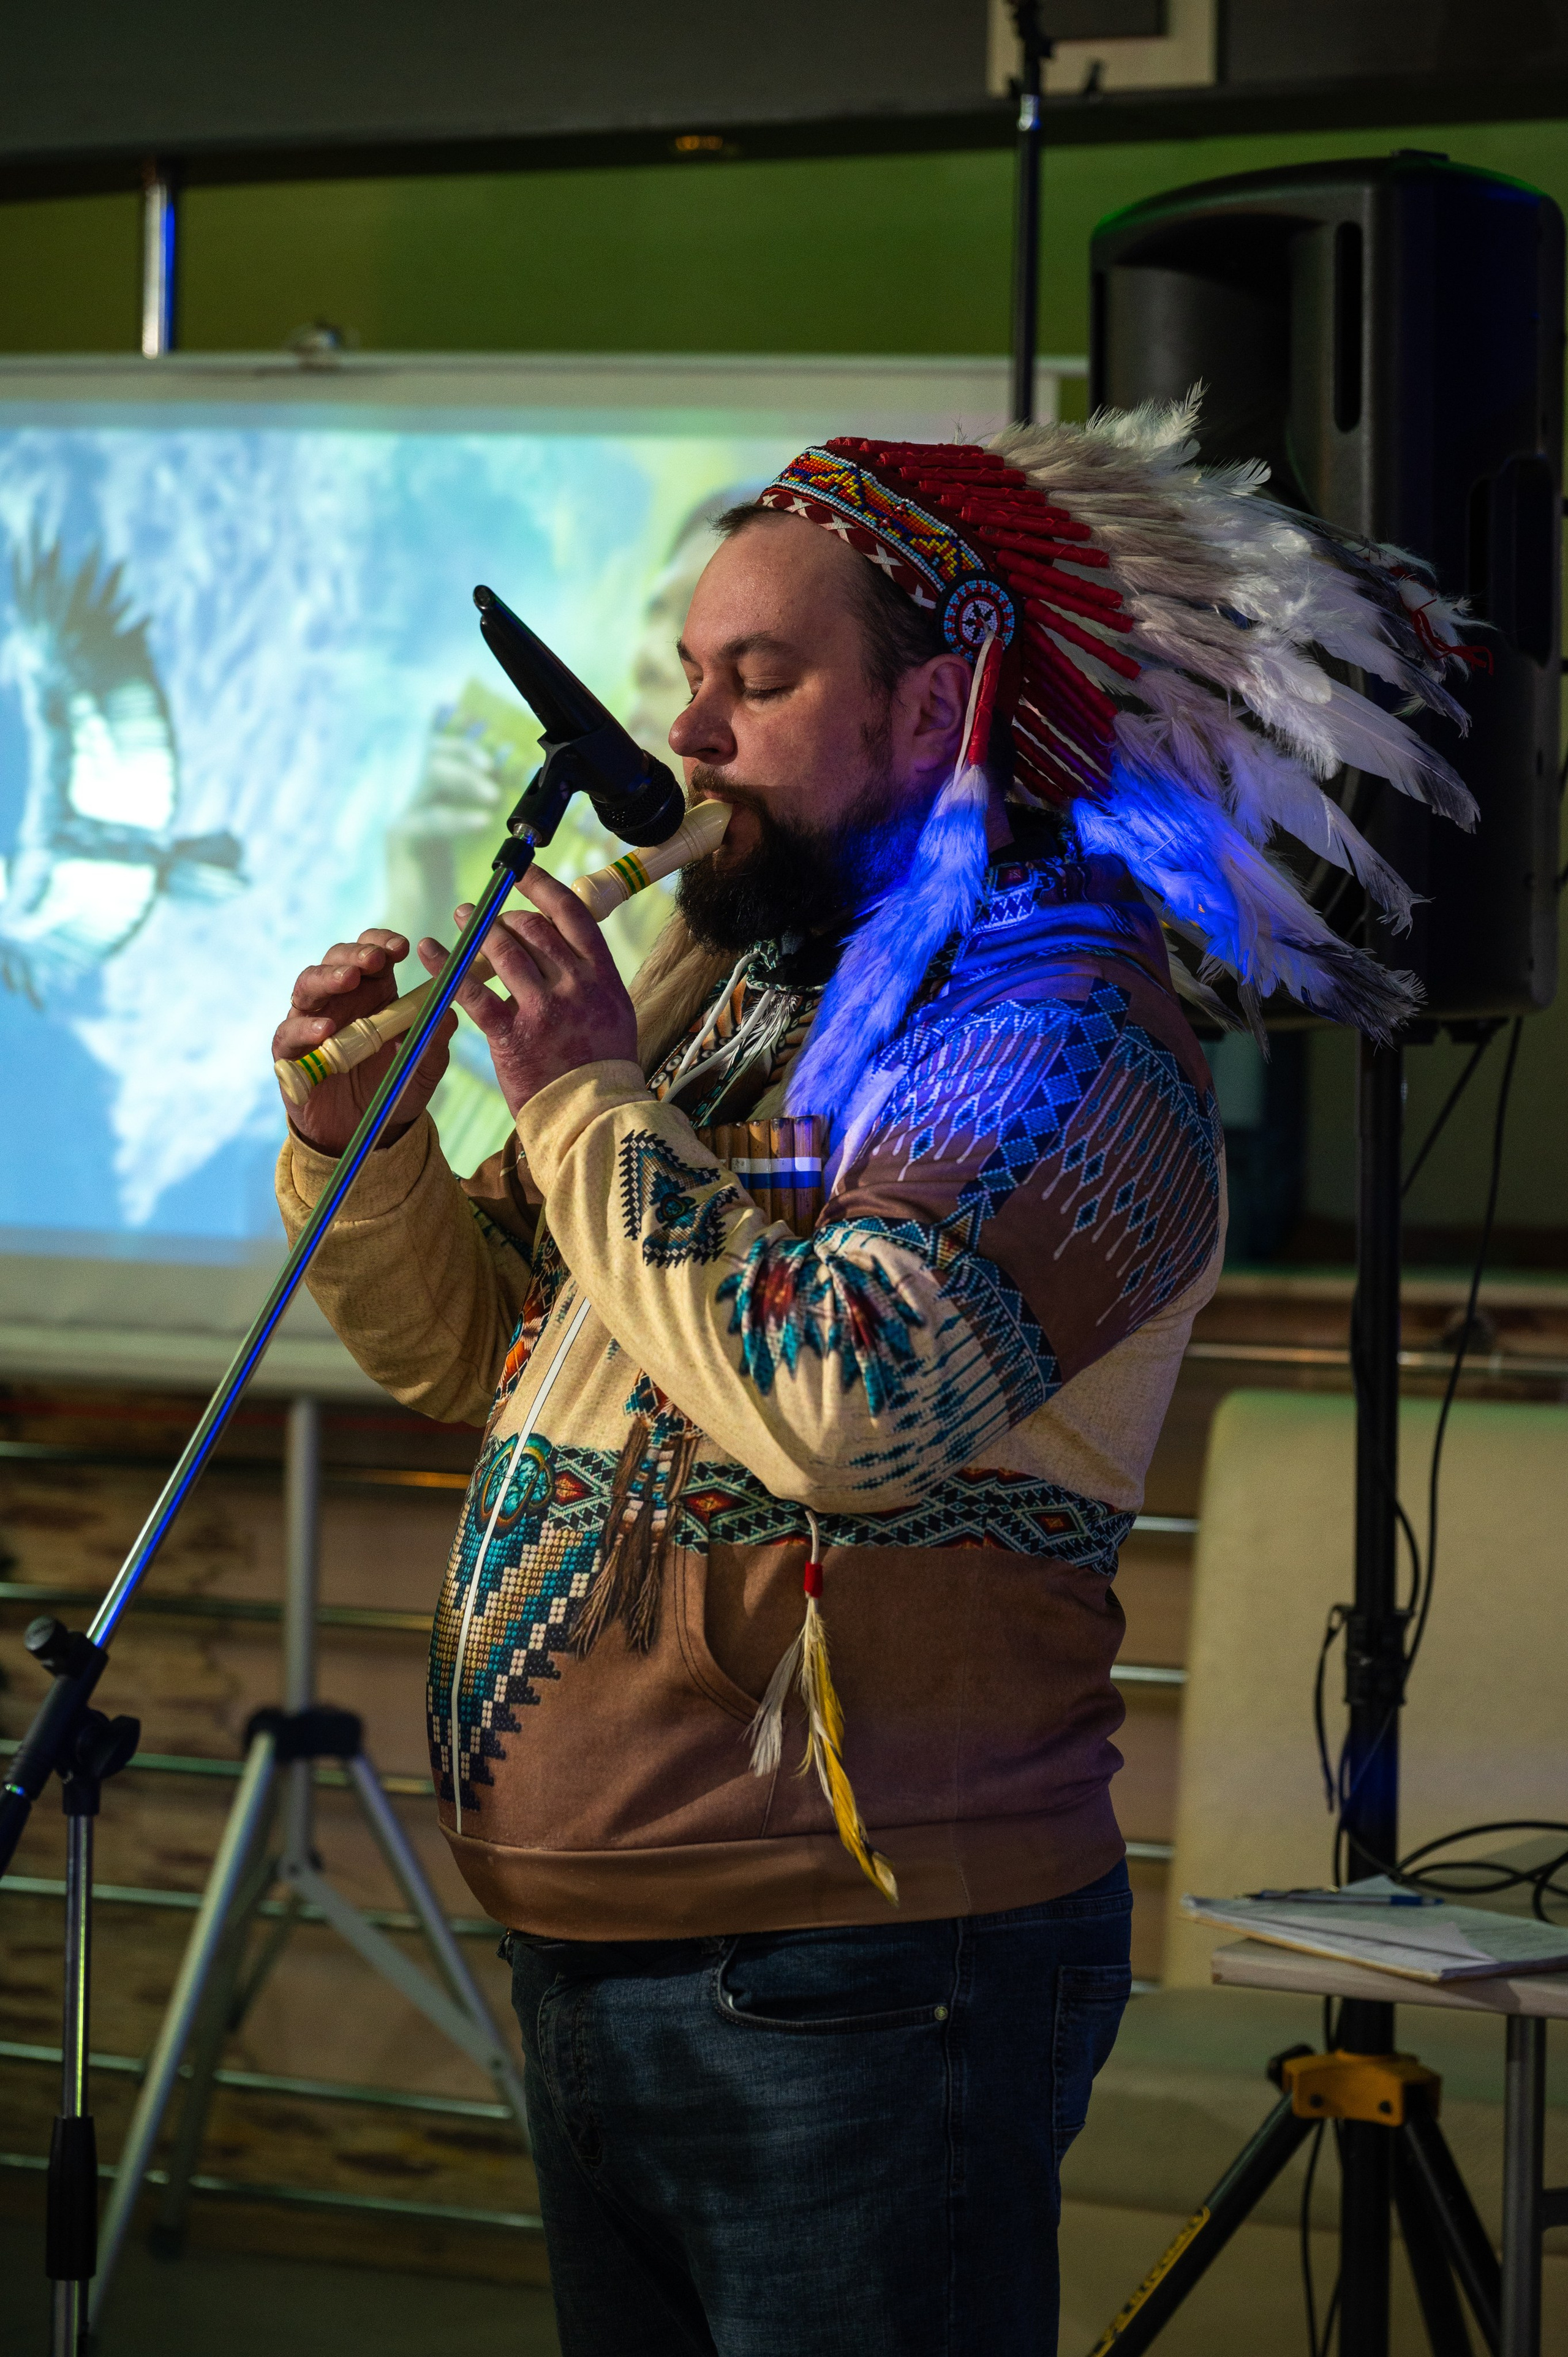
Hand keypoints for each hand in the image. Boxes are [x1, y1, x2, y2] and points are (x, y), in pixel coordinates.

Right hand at [272, 928, 455, 1153]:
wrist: (364, 1133)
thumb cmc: (394, 1088)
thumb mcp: (424, 1066)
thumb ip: (435, 1040)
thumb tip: (447, 1013)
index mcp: (372, 994)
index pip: (371, 954)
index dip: (381, 943)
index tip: (402, 948)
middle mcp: (338, 1000)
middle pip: (336, 960)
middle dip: (354, 954)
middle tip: (375, 960)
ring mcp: (310, 1022)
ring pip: (307, 985)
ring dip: (327, 978)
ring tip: (349, 981)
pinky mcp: (290, 1053)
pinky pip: (288, 1033)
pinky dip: (304, 1027)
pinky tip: (326, 1030)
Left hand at [428, 868, 636, 1116]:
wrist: (596, 1115)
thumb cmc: (604, 1067)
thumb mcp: (615, 1011)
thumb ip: (592, 977)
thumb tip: (568, 948)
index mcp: (601, 975)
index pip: (570, 915)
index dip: (542, 886)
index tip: (521, 872)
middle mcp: (574, 984)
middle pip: (532, 929)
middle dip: (503, 915)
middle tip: (486, 913)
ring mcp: (543, 1009)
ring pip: (503, 952)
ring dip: (477, 930)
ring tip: (462, 918)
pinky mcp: (512, 1035)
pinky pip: (472, 991)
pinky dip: (447, 966)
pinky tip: (430, 950)